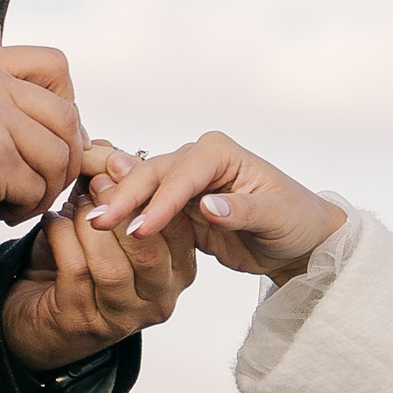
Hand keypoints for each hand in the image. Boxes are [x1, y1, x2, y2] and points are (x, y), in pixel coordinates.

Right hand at [0, 44, 84, 230]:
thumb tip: (63, 124)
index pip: (54, 66)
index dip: (67, 105)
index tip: (50, 139)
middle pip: (66, 115)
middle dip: (64, 159)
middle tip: (39, 185)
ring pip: (57, 156)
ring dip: (43, 190)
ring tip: (12, 204)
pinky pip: (34, 188)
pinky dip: (21, 208)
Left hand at [1, 149, 198, 370]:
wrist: (36, 309)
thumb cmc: (78, 261)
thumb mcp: (106, 221)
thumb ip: (116, 190)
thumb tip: (111, 152)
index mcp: (178, 270)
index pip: (177, 229)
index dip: (148, 193)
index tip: (119, 167)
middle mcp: (158, 299)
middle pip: (147, 250)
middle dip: (118, 208)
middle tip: (95, 182)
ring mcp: (122, 317)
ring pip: (111, 265)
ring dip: (86, 225)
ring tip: (71, 203)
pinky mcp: (84, 323)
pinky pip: (74, 271)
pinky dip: (60, 237)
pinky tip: (50, 221)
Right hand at [82, 132, 345, 285]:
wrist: (299, 240)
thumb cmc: (295, 221)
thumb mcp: (276, 218)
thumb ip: (241, 211)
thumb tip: (207, 205)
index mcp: (220, 153)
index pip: (182, 174)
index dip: (159, 202)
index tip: (138, 229)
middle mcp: (199, 160)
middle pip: (153, 174)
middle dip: (126, 197)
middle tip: (98, 222)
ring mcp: (186, 182)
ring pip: (144, 188)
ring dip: (120, 206)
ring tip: (93, 224)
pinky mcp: (180, 205)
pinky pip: (148, 208)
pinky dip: (128, 216)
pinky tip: (105, 228)